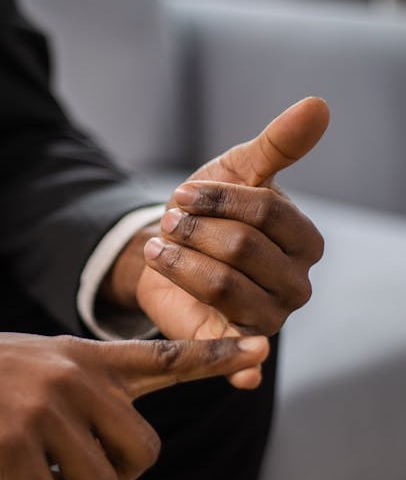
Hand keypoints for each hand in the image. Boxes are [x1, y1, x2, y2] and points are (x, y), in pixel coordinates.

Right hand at [0, 326, 268, 479]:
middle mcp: (73, 377)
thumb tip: (121, 432)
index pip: (160, 356)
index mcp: (80, 356)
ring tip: (28, 469)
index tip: (263, 346)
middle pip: (142, 454)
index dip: (214, 355)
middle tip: (72, 473)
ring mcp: (43, 407)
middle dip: (114, 477)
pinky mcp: (12, 443)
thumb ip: (82, 384)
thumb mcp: (33, 359)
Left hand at [136, 97, 328, 381]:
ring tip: (159, 250)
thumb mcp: (238, 169)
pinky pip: (242, 358)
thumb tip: (319, 104)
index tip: (183, 194)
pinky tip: (240, 375)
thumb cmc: (211, 209)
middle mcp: (295, 283)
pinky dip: (243, 370)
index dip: (219, 200)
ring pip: (224, 287)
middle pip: (243, 249)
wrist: (167, 247)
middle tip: (166, 223)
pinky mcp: (235, 345)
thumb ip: (279, 143)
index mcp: (304, 240)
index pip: (265, 213)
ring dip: (181, 263)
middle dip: (195, 231)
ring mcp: (269, 317)